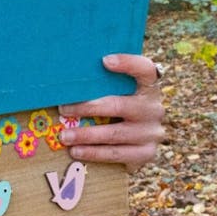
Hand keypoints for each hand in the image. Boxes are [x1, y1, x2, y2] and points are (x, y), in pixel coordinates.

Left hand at [57, 53, 166, 171]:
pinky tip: (76, 151)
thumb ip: (104, 80)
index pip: (145, 69)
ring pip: (114, 134)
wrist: (139, 135)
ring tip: (64, 136)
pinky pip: (117, 154)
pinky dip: (94, 153)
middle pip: (119, 105)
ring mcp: (151, 132)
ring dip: (86, 135)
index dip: (128, 63)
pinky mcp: (146, 153)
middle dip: (88, 108)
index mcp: (148, 86)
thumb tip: (68, 72)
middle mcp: (153, 108)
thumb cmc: (120, 103)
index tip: (105, 60)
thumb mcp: (119, 89)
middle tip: (63, 109)